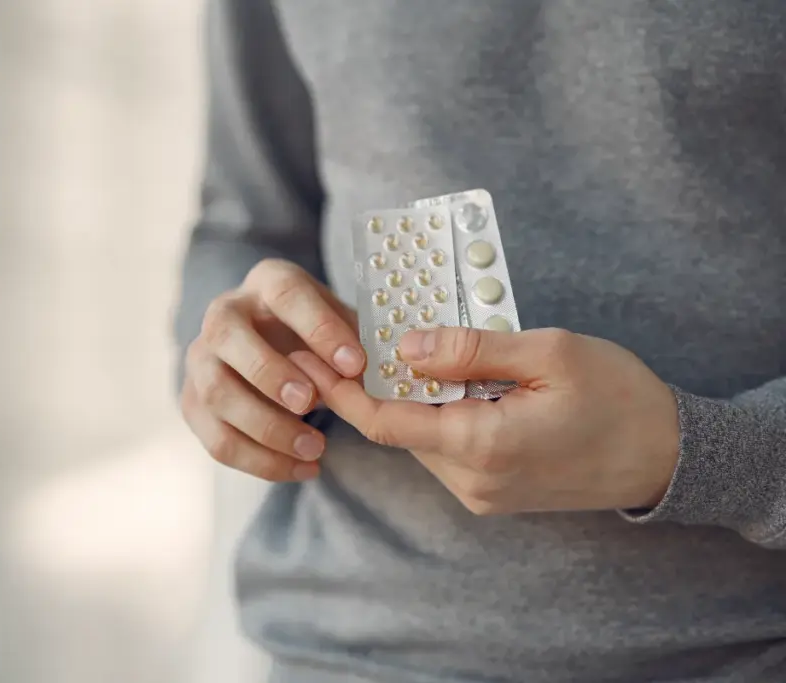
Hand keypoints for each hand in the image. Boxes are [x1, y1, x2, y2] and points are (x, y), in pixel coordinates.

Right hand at [181, 259, 364, 481]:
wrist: (278, 350)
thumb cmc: (320, 336)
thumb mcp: (343, 327)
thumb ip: (355, 347)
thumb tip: (363, 378)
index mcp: (267, 282)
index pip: (285, 293)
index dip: (318, 328)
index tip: (354, 363)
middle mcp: (223, 313)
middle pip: (228, 335)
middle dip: (269, 373)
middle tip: (311, 403)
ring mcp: (200, 358)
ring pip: (217, 394)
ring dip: (267, 427)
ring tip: (316, 449)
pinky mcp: (192, 403)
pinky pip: (218, 440)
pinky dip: (261, 462)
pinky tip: (303, 469)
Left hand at [289, 327, 679, 513]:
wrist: (669, 458)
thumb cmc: (619, 398)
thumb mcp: (549, 354)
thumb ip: (470, 350)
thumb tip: (405, 347)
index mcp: (481, 446)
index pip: (384, 421)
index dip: (341, 387)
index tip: (309, 356)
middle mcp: (473, 481)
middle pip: (398, 427)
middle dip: (375, 381)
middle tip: (358, 332)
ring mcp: (482, 493)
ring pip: (420, 438)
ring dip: (410, 396)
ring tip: (409, 347)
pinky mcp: (493, 492)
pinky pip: (446, 449)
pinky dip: (436, 414)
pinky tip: (448, 380)